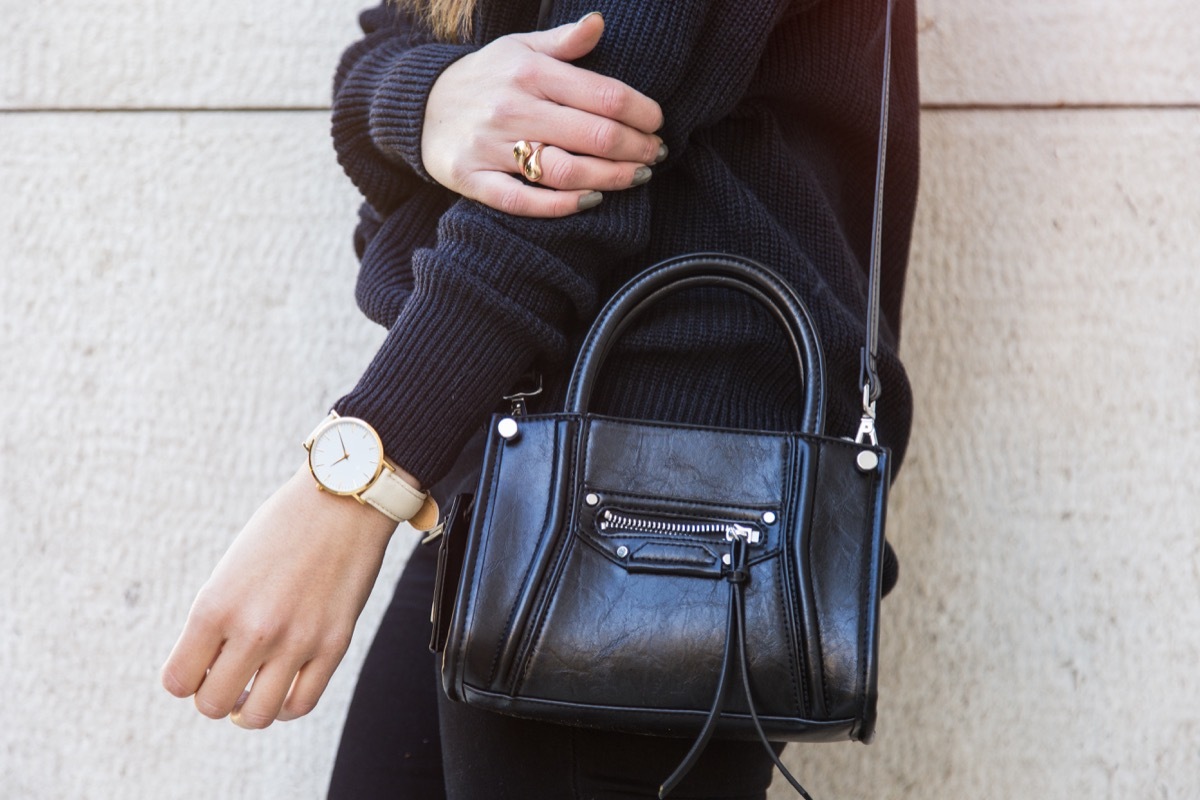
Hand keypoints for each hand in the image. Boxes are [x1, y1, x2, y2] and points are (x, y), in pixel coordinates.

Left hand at [160, 464, 400, 727]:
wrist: (343, 502)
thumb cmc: (282, 528)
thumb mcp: (232, 570)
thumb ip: (218, 620)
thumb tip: (211, 672)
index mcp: (216, 605)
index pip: (178, 681)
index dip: (185, 680)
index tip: (200, 666)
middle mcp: (254, 628)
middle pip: (213, 705)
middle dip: (215, 697)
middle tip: (228, 678)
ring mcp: (297, 640)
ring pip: (258, 716)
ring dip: (250, 710)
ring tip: (255, 691)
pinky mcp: (335, 644)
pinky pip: (303, 703)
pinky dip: (287, 706)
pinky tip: (285, 688)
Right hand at [421, 12, 665, 217]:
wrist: (420, 108)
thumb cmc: (486, 79)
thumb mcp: (519, 48)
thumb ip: (563, 42)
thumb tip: (600, 23)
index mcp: (530, 72)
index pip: (604, 95)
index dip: (642, 112)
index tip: (657, 123)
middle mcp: (512, 108)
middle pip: (593, 135)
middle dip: (636, 148)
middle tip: (655, 155)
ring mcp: (491, 147)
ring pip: (565, 170)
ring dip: (610, 178)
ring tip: (636, 177)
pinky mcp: (473, 180)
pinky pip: (523, 201)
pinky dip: (561, 205)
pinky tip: (591, 200)